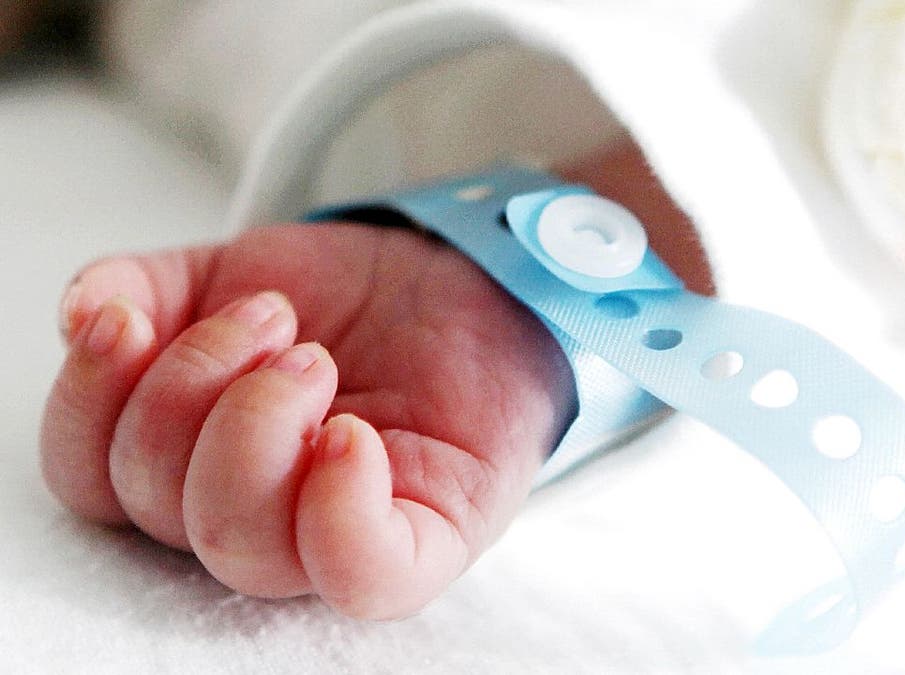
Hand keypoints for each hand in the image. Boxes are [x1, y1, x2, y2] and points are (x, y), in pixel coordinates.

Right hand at [40, 222, 574, 618]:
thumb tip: (88, 314)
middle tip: (272, 322)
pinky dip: (339, 508)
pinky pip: (363, 574)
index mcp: (193, 465)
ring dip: (257, 423)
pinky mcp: (425, 540)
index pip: (92, 478)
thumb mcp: (233, 274)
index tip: (131, 319)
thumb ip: (148, 288)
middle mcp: (256, 515)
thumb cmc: (351, 302)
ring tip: (313, 356)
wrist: (468, 283)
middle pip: (160, 504)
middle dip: (194, 385)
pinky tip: (348, 433)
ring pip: (240, 543)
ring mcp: (338, 535)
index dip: (88, 399)